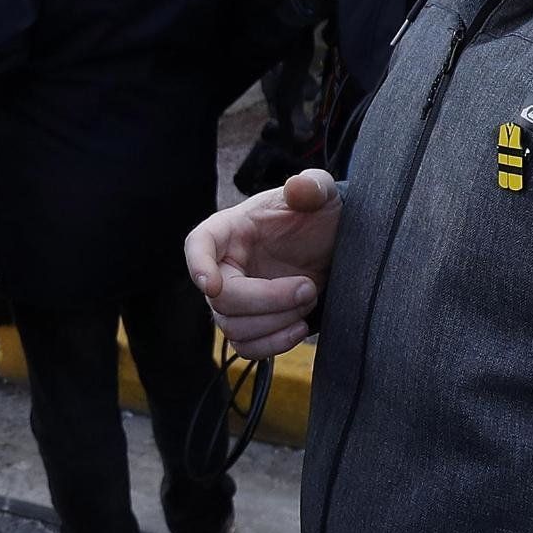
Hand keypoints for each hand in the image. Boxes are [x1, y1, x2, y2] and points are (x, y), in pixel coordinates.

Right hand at [186, 169, 341, 359]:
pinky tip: (298, 327)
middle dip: (267, 300)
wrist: (334, 247)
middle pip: (221, 299)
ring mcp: (236, 298)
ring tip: (308, 300)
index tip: (213, 284)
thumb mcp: (322, 194)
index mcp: (231, 229)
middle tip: (308, 287)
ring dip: (275, 323)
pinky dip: (273, 344)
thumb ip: (313, 185)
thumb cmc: (319, 216)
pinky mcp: (252, 322)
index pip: (198, 244)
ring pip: (233, 328)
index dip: (198, 265)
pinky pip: (246, 347)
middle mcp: (225, 265)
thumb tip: (298, 187)